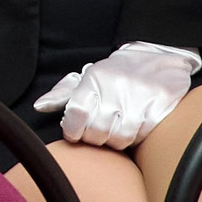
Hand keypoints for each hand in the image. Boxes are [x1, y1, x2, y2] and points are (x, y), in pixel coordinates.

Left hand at [34, 41, 200, 148]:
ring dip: (114, 141)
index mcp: (94, 78)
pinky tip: (133, 129)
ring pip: (118, 138)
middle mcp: (115, 86)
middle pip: (96, 130)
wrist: (162, 60)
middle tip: (96, 135)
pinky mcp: (159, 107)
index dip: (72, 129)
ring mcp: (139, 97)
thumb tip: (39, 106)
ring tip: (114, 132)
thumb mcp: (89, 77)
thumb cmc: (119, 73)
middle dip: (93, 139)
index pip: (76, 112)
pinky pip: (140, 136)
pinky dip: (134, 139)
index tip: (74, 134)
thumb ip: (63, 94)